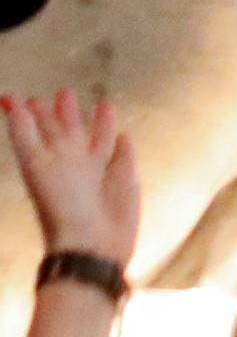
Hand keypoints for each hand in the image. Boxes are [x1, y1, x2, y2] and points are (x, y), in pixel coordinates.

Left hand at [2, 89, 140, 267]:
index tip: (22, 98)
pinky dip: (123, 145)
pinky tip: (123, 136)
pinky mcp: (126, 178)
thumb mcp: (37, 165)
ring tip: (104, 105)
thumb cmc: (61, 206)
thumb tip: (9, 100)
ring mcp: (100, 172)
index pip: (39, 130)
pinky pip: (123, 155)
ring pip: (99, 141)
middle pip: (68, 133)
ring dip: (101, 124)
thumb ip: (25, 133)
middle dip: (66, 113)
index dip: (31, 114)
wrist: (93, 244)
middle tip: (64, 92)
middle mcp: (73, 163)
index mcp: (50, 159)